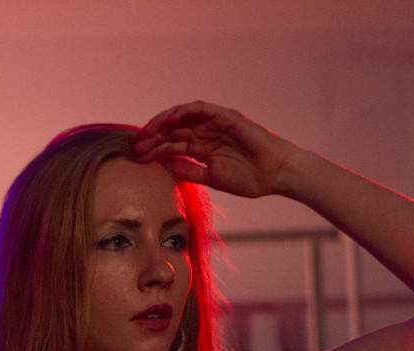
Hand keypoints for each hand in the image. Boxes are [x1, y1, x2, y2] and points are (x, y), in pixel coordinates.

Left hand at [133, 101, 296, 197]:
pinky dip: (184, 111)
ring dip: (163, 123)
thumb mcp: (211, 178)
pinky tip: (169, 120)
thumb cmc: (250, 178)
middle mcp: (205, 133)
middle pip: (172, 130)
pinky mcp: (226, 117)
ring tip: (148, 133)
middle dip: (153, 137)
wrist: (277, 174)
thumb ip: (189, 171)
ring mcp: (215, 124)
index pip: (171, 144)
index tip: (138, 158)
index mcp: (201, 148)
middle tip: (137, 147)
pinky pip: (201, 109)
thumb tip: (165, 166)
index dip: (154, 150)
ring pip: (182, 117)